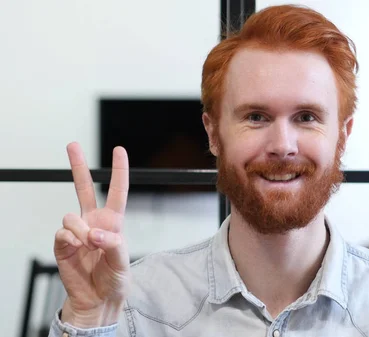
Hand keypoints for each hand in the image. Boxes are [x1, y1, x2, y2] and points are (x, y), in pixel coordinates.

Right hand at [53, 142, 130, 327]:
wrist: (97, 300)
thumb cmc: (114, 280)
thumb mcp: (122, 263)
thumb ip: (113, 245)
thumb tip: (94, 233)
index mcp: (113, 223)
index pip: (118, 192)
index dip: (119, 171)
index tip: (119, 150)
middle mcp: (94, 222)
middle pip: (85, 188)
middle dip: (78, 166)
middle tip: (72, 145)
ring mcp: (76, 232)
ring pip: (71, 216)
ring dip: (81, 231)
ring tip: (89, 246)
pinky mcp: (62, 244)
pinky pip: (62, 233)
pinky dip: (70, 240)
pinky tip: (76, 248)